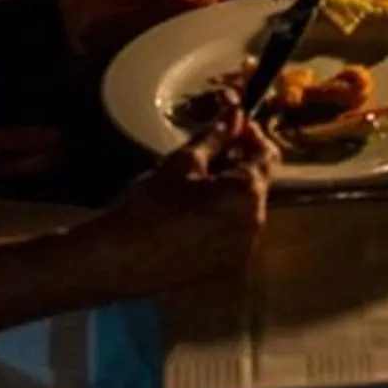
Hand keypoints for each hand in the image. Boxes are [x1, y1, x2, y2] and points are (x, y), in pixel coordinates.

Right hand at [78, 117, 273, 296]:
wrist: (119, 260)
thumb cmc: (148, 206)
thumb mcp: (181, 163)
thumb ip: (215, 137)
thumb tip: (234, 116)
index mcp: (247, 194)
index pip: (268, 156)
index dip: (252, 137)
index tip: (234, 129)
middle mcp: (255, 225)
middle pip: (257, 186)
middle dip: (238, 167)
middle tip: (208, 157)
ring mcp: (242, 252)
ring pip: (244, 212)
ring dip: (229, 197)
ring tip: (195, 191)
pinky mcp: (226, 271)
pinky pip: (232, 238)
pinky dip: (220, 223)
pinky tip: (191, 220)